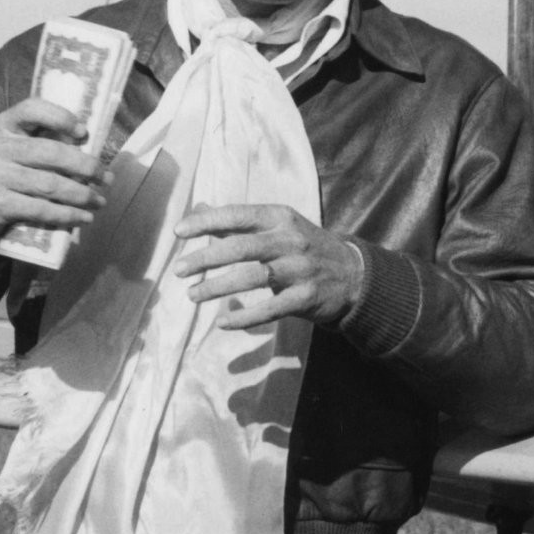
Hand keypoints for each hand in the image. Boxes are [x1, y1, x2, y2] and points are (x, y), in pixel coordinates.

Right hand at [0, 95, 113, 246]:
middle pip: (51, 152)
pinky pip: (40, 209)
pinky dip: (66, 215)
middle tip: (105, 177)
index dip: (60, 117)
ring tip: (99, 201)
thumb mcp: (6, 149)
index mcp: (3, 127)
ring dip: (82, 195)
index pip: (32, 109)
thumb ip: (35, 143)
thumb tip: (85, 150)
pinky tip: (81, 218)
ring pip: (50, 184)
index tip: (83, 132)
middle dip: (86, 166)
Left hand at [172, 203, 366, 328]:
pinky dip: (244, 317)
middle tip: (179, 269)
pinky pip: (270, 309)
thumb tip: (199, 210)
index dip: (207, 222)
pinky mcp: (306, 298)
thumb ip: (240, 222)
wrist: (354, 274)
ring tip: (192, 295)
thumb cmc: (305, 247)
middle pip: (241, 247)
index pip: (238, 215)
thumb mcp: (278, 225)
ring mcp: (300, 269)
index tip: (179, 232)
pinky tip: (223, 323)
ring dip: (218, 287)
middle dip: (206, 258)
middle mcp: (290, 240)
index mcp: (280, 217)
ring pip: (252, 278)